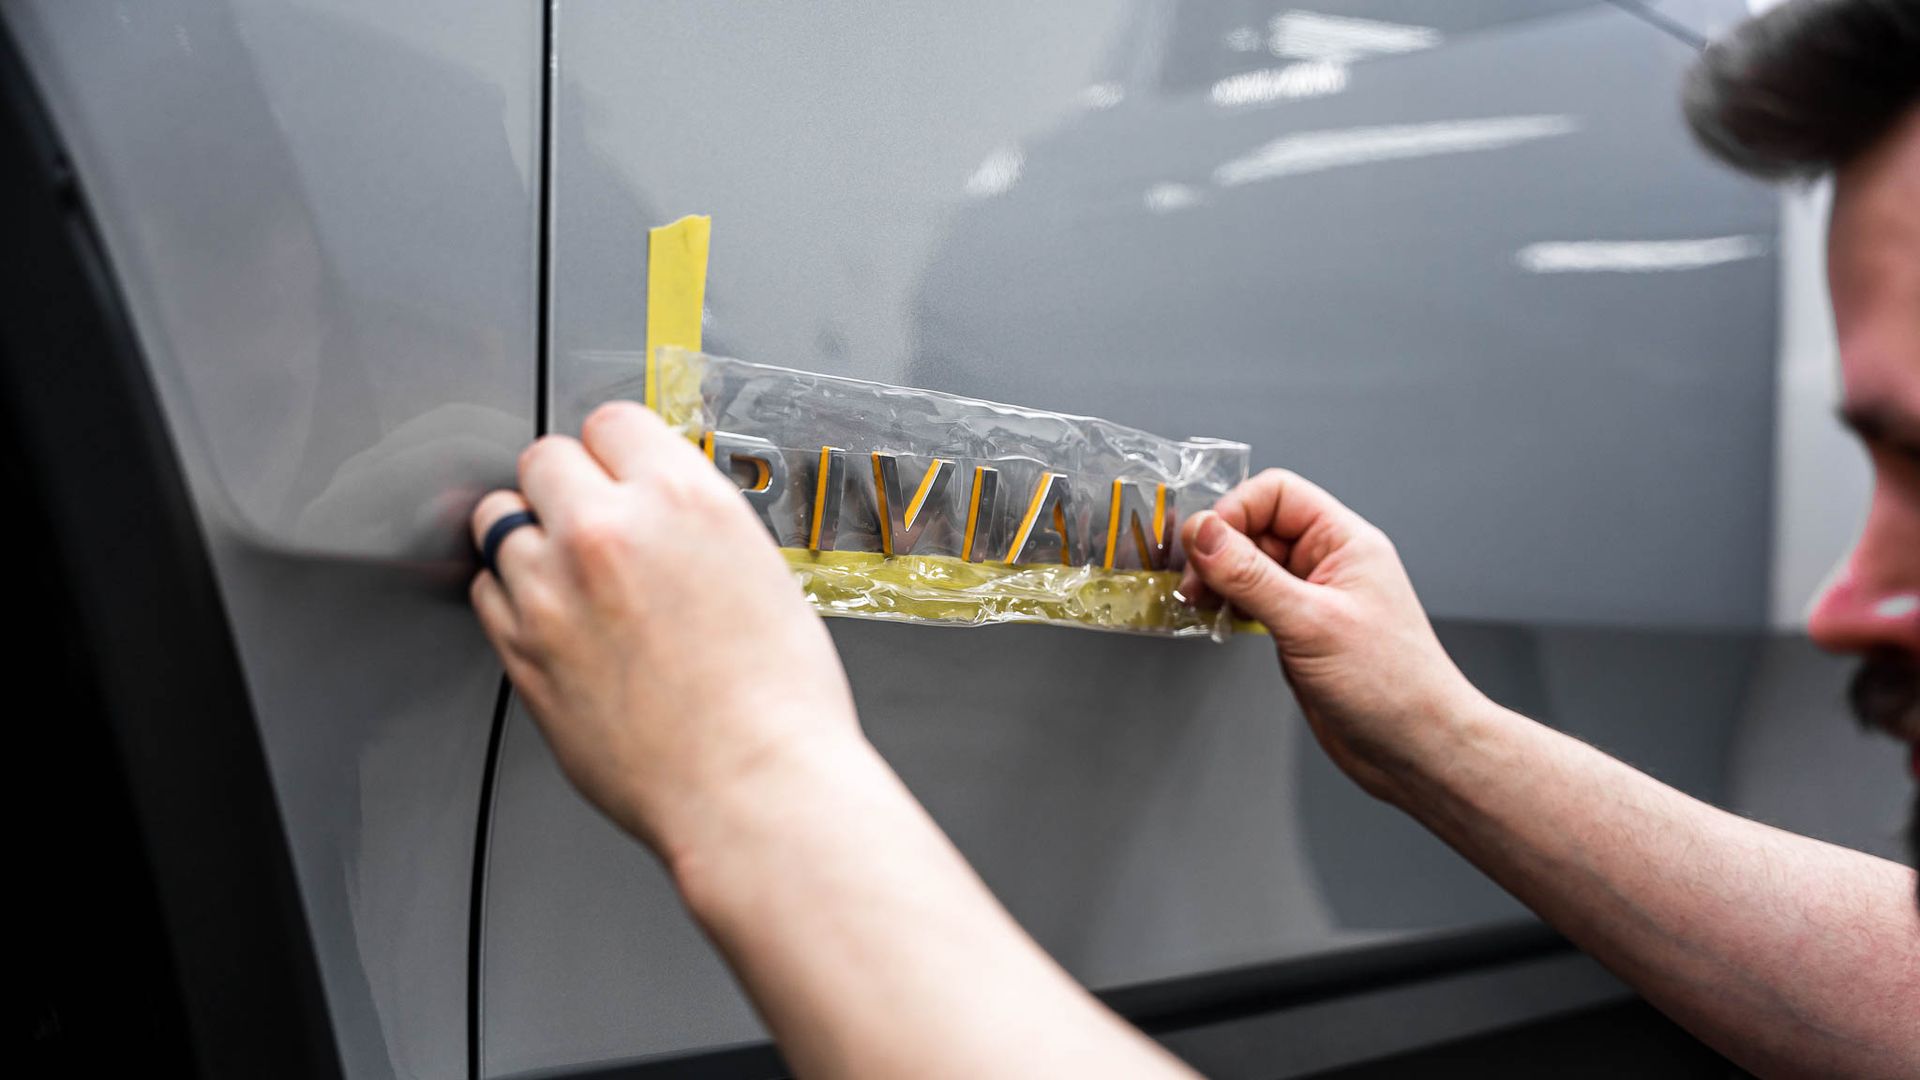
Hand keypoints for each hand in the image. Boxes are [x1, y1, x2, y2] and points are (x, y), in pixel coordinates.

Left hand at [469, 401, 860, 860]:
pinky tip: (559, 620)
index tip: (624, 473)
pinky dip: (514, 596)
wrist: (753, 790)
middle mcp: (608, 532)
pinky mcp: (521, 650)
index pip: (614, 421)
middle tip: (598, 524)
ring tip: (576, 576)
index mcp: (683, 500)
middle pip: (545, 459)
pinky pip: (488, 590)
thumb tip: (658, 513)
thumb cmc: (778, 704)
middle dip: (569, 487)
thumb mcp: (761, 573)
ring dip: (532, 538)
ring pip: (502, 521)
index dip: (620, 452)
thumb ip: (693, 527)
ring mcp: (553, 591)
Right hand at [1178, 469, 1485, 800]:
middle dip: (1219, 550)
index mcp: (1345, 543)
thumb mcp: (1311, 623)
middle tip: (1195, 584)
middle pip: (1257, 527)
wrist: (1416, 750)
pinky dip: (1229, 607)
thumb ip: (1251, 576)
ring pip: (1250, 566)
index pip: (1277, 494)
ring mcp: (1312, 598)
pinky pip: (1253, 601)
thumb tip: (1203, 533)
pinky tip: (1218, 622)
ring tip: (1201, 604)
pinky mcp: (1299, 631)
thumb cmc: (1394, 687)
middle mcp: (1328, 564)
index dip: (1234, 512)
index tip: (1203, 546)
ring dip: (1219, 580)